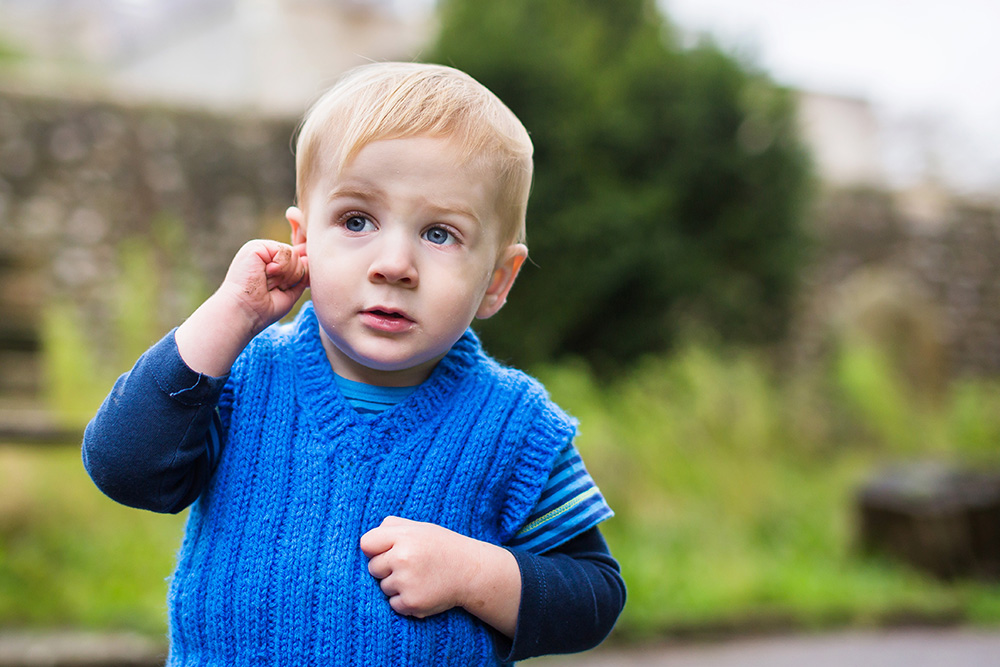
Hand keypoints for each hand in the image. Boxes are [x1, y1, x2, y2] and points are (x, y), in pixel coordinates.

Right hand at [175, 238, 307, 375]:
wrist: (245, 311)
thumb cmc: (264, 308)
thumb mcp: (290, 291)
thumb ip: (301, 274)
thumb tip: (310, 258)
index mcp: (273, 265)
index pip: (299, 263)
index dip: (299, 274)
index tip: (286, 288)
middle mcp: (267, 256)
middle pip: (299, 259)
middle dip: (291, 278)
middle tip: (272, 288)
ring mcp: (261, 250)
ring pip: (294, 255)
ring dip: (285, 275)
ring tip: (268, 283)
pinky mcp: (256, 247)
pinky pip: (284, 250)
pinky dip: (281, 266)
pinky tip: (267, 273)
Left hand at [359, 516, 520, 635]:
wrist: (472, 572)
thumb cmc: (442, 547)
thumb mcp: (420, 528)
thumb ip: (392, 526)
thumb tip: (366, 539)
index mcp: (404, 536)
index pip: (366, 543)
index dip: (375, 548)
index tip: (389, 550)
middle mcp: (403, 558)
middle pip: (372, 567)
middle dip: (386, 568)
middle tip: (411, 565)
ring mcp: (407, 582)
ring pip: (382, 587)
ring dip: (396, 585)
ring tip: (420, 577)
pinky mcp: (412, 602)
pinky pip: (393, 604)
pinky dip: (404, 601)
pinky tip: (423, 590)